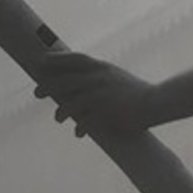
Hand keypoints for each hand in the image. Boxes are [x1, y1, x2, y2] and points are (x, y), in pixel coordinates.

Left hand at [33, 48, 158, 139]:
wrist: (156, 102)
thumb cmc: (136, 91)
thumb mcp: (116, 76)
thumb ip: (98, 76)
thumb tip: (78, 80)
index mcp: (102, 68)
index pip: (74, 59)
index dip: (57, 59)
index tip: (41, 61)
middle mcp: (98, 79)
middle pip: (65, 81)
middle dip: (48, 86)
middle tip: (37, 93)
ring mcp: (101, 96)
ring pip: (70, 104)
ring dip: (61, 112)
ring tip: (58, 118)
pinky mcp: (105, 114)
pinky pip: (84, 122)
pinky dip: (80, 128)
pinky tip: (78, 133)